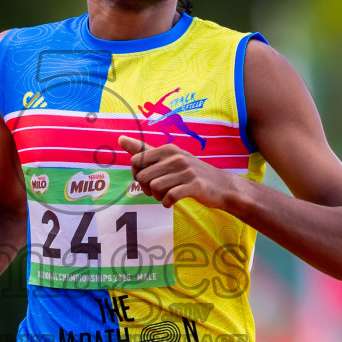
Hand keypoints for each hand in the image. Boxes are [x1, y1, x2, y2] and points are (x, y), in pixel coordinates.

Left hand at [117, 135, 233, 209]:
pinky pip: (170, 197)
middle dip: (146, 188)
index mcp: (167, 149)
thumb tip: (120, 138)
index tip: (147, 180)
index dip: (136, 174)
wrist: (221, 185)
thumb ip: (145, 150)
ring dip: (157, 197)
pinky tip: (171, 201)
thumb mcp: (169, 157)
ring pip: (155, 188)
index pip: (136, 160)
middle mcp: (176, 157)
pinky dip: (167, 203)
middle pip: (143, 177)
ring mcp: (186, 171)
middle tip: (156, 191)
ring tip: (166, 195)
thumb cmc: (190, 172)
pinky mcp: (194, 185)